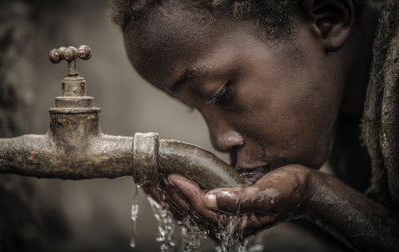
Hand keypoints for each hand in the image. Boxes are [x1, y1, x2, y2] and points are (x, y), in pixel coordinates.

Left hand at [146, 165, 313, 236]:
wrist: (303, 188)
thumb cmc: (290, 189)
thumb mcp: (270, 194)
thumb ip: (241, 200)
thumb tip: (212, 198)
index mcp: (238, 224)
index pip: (205, 210)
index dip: (187, 193)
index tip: (173, 176)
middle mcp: (228, 223)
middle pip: (191, 211)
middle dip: (170, 194)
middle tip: (153, 176)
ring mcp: (223, 216)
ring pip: (188, 209)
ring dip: (169, 195)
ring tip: (151, 180)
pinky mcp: (222, 206)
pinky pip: (194, 202)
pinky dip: (178, 193)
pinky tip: (166, 185)